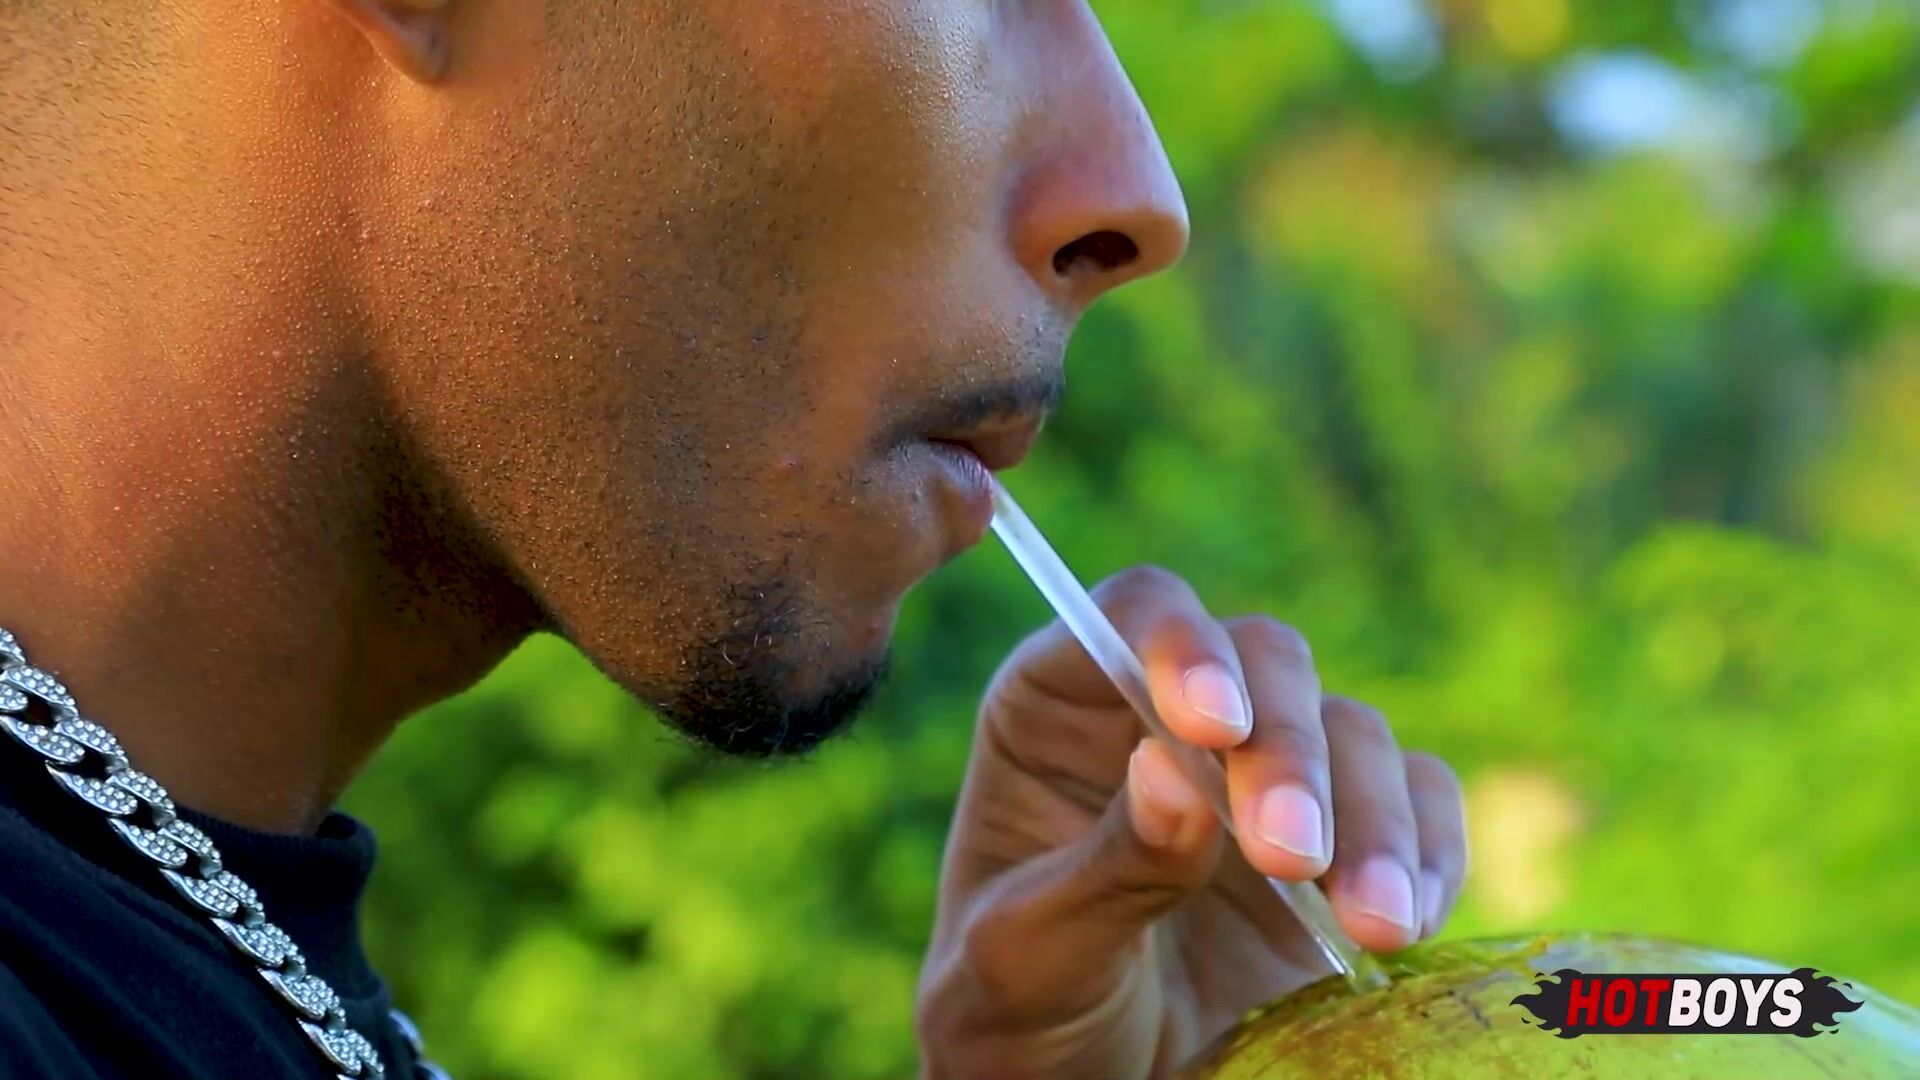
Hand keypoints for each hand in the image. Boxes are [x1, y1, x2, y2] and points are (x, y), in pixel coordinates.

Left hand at [915, 567, 1467, 1079]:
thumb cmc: (1021, 1018)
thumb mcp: (1031, 957)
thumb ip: (1103, 869)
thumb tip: (1174, 769)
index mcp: (1062, 708)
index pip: (1133, 615)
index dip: (1180, 644)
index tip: (1209, 725)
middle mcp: (1172, 715)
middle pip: (1265, 660)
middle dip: (1287, 751)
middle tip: (1289, 855)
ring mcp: (1267, 772)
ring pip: (1352, 728)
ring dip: (1371, 818)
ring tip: (1369, 926)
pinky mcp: (1350, 838)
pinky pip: (1421, 803)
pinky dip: (1429, 853)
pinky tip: (1403, 922)